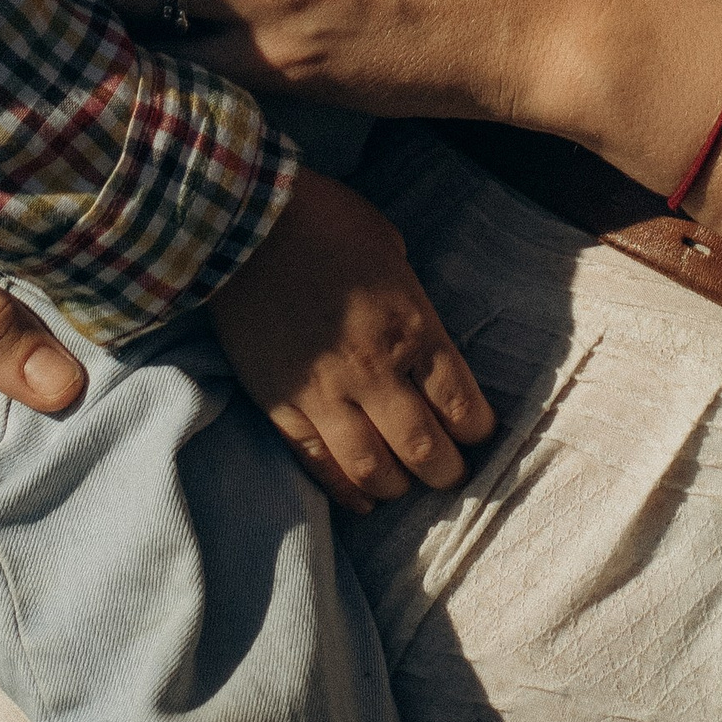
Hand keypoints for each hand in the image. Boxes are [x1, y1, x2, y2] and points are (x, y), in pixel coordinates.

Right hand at [209, 167, 494, 512]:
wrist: (241, 225)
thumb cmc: (323, 220)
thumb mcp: (389, 245)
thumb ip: (407, 295)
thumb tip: (413, 323)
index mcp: (411, 327)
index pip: (460, 403)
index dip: (478, 430)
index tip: (481, 435)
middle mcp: (373, 371)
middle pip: (423, 447)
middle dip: (447, 471)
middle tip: (453, 474)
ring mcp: (324, 395)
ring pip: (372, 468)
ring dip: (398, 486)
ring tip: (407, 486)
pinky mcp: (280, 407)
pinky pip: (317, 464)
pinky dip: (343, 490)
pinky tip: (362, 501)